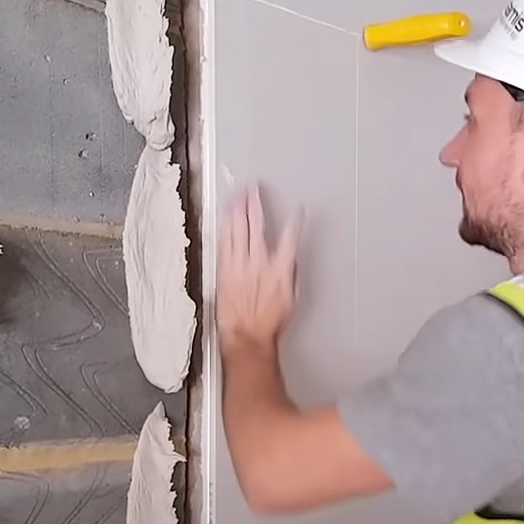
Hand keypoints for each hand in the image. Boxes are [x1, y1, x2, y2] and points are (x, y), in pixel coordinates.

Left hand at [217, 179, 303, 353]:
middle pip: (256, 226)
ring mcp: (240, 265)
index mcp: (280, 270)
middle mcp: (259, 263)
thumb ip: (290, 273)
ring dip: (238, 210)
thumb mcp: (292, 298)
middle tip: (253, 188)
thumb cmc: (270, 321)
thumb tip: (289, 258)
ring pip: (238, 231)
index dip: (295, 222)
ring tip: (238, 194)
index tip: (299, 209)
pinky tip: (225, 216)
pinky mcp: (225, 270)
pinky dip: (226, 227)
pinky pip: (225, 243)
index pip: (290, 239)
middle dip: (255, 204)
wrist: (247, 335)